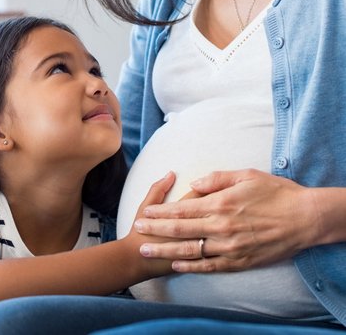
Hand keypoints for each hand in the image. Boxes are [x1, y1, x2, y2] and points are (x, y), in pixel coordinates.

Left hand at [134, 169, 317, 272]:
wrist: (305, 218)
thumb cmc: (276, 192)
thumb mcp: (246, 175)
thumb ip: (216, 179)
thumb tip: (192, 185)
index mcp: (221, 203)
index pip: (182, 208)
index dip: (160, 210)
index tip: (144, 211)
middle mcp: (222, 226)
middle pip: (180, 229)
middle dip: (155, 228)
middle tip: (136, 228)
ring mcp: (230, 246)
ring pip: (190, 249)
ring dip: (165, 248)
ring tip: (145, 249)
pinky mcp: (240, 261)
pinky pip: (210, 266)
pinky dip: (191, 265)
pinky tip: (176, 263)